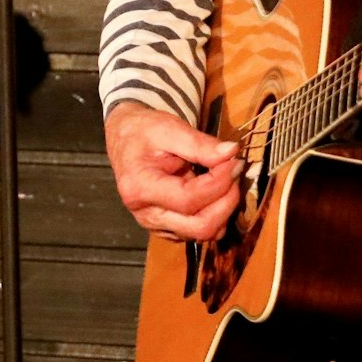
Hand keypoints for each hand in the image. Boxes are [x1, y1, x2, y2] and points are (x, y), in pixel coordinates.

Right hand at [104, 101, 243, 241]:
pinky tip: (216, 190)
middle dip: (227, 202)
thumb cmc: (143, 132)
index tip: (233, 162)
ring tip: (226, 180)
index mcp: (139, 188)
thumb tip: (232, 153)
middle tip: (235, 172)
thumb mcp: (169, 128)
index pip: (189, 199)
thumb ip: (200, 144)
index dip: (218, 183)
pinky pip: (200, 232)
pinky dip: (216, 214)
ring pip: (203, 233)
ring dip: (224, 209)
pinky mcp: (168, 229)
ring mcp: (156, 226)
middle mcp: (146, 214)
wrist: (126, 138)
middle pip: (199, 227)